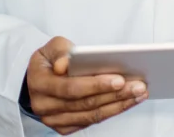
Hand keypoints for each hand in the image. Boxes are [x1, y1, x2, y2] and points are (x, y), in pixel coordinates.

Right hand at [27, 36, 148, 134]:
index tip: (119, 79)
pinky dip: (110, 112)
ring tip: (139, 93)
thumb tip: (66, 64)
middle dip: (115, 95)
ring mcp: (54, 120)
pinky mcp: (64, 127)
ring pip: (90, 116)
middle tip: (138, 86)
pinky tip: (126, 102)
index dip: (96, 85)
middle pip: (85, 104)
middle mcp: (45, 106)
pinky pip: (90, 121)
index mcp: (39, 83)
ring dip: (118, 105)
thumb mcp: (50, 46)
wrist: (35, 78)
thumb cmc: (48, 59)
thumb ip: (60, 51)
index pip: (71, 88)